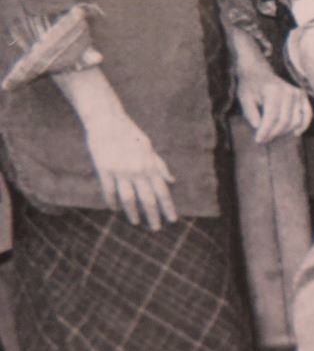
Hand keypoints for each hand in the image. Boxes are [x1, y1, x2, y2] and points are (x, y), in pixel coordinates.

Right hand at [82, 112, 177, 230]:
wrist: (107, 121)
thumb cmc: (130, 134)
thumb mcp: (149, 148)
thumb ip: (160, 166)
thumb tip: (172, 182)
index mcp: (150, 165)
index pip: (162, 191)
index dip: (168, 207)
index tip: (172, 220)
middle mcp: (137, 171)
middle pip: (147, 199)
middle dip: (153, 215)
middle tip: (156, 228)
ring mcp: (120, 171)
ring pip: (128, 199)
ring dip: (132, 213)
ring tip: (136, 222)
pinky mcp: (104, 170)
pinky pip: (109, 190)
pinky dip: (112, 201)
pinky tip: (114, 209)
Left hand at [235, 59, 312, 143]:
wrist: (258, 71)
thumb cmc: (249, 86)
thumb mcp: (244, 99)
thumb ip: (251, 115)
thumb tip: (260, 129)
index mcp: (272, 91)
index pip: (272, 117)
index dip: (265, 131)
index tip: (258, 140)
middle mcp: (288, 91)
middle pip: (284, 121)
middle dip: (273, 133)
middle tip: (263, 139)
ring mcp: (297, 93)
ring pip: (295, 121)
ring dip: (284, 132)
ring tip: (273, 135)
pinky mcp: (302, 96)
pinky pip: (307, 114)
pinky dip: (303, 125)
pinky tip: (296, 133)